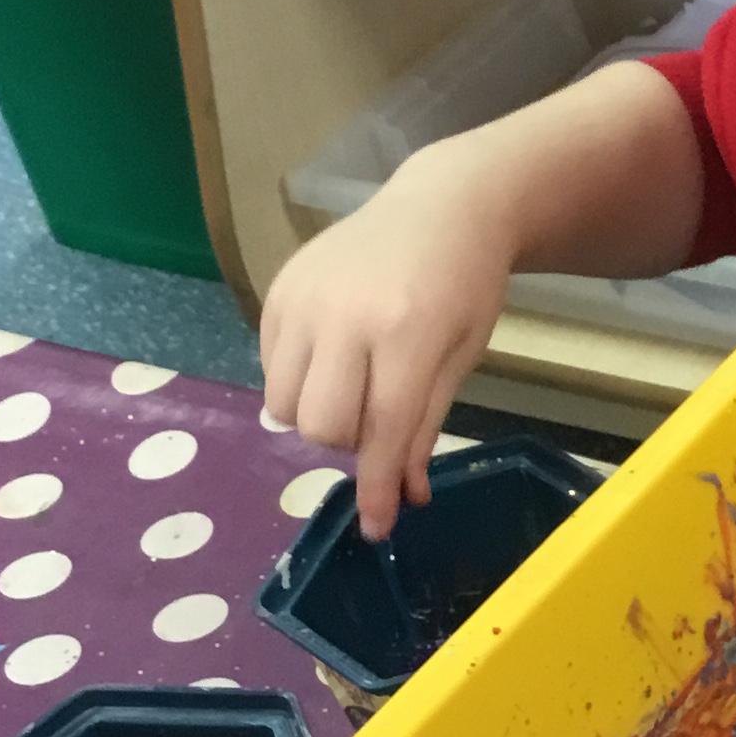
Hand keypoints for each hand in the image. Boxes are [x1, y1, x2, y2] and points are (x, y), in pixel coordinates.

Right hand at [261, 158, 514, 540]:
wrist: (441, 207)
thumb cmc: (465, 285)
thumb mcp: (460, 356)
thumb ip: (425, 426)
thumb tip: (401, 499)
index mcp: (404, 333)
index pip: (381, 431)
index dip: (377, 487)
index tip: (375, 528)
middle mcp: (342, 316)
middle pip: (319, 426)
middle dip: (348, 442)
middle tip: (380, 415)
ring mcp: (302, 300)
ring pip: (284, 404)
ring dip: (319, 415)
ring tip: (356, 382)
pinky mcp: (276, 291)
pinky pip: (270, 369)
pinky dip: (300, 380)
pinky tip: (335, 352)